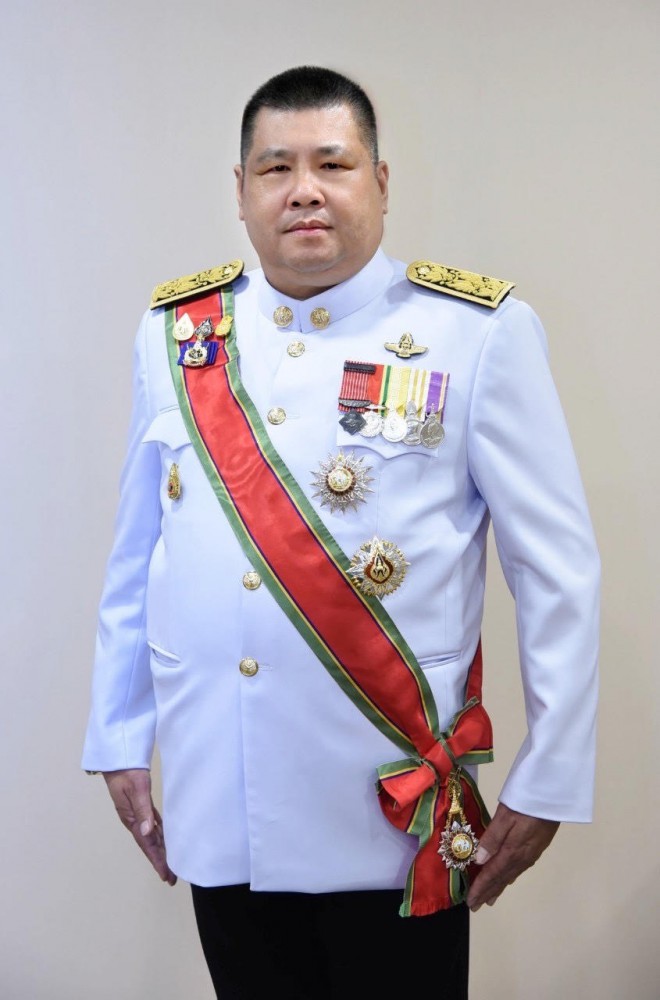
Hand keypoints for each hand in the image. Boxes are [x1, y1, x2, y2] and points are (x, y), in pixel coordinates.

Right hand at [103, 769, 176, 885]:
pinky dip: (159, 835)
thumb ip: (143, 809)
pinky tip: (165, 840)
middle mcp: (134, 820)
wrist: (119, 759)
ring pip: (151, 836)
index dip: (156, 860)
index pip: (146, 844)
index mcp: (131, 819)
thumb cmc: (127, 772)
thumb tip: (147, 832)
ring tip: (171, 864)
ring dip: (160, 850)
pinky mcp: (141, 806)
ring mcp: (137, 814)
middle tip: (171, 878)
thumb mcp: (136, 789)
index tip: (165, 875)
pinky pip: (152, 824)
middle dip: (160, 861)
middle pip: (149, 844)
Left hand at [466, 802, 557, 910]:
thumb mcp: (505, 816)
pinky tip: (507, 878)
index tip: (471, 901)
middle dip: (488, 892)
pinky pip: (519, 869)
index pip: (493, 873)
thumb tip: (479, 862)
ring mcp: (531, 853)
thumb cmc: (526, 802)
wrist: (555, 797)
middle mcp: (522, 857)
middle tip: (476, 905)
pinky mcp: (536, 847)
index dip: (481, 887)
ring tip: (489, 899)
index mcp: (512, 851)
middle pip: (502, 878)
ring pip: (511, 875)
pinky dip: (509, 877)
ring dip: (499, 887)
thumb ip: (492, 838)